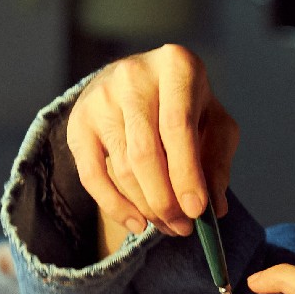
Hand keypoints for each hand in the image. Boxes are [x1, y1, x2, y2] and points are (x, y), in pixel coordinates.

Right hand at [67, 45, 239, 255]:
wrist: (139, 81)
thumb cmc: (186, 104)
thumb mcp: (214, 121)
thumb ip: (217, 160)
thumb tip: (215, 208)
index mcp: (175, 65)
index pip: (177, 127)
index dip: (186, 173)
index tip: (197, 211)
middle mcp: (133, 75)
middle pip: (145, 152)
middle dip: (165, 199)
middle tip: (183, 228)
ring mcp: (100, 97)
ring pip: (122, 167)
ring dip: (147, 207)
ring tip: (169, 226)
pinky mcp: (78, 121)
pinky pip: (91, 175)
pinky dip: (115, 206)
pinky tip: (137, 223)